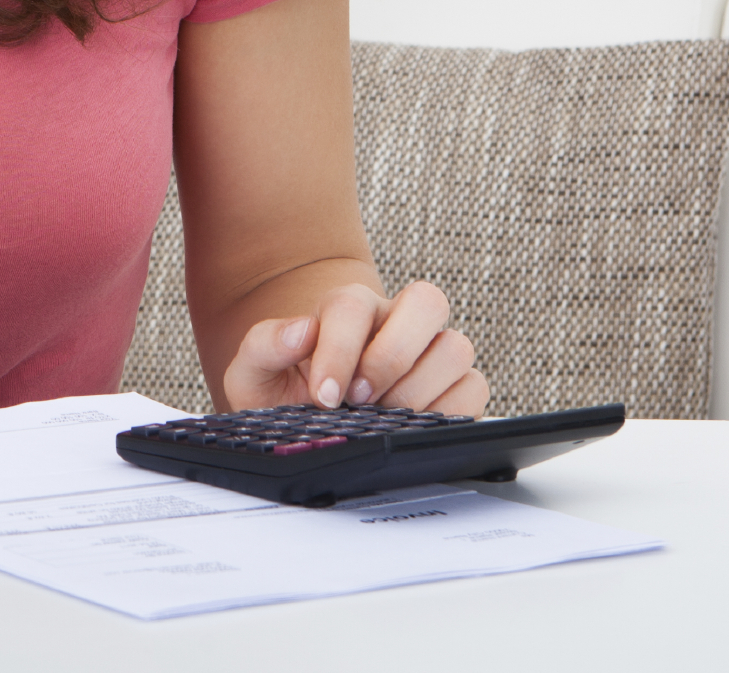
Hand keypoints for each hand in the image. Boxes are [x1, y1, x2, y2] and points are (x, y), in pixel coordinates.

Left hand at [220, 280, 489, 414]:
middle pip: (427, 301)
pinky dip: (448, 410)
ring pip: (456, 347)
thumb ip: (264, 344)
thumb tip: (300, 331)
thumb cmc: (282, 390)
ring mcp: (430, 353)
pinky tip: (411, 428)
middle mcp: (396, 322)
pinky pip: (473, 388)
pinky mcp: (455, 388)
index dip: (340, 350)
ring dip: (418, 389)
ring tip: (382, 418)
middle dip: (392, 355)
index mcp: (348, 309)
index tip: (325, 395)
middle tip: (361, 398)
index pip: (354, 307)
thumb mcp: (254, 371)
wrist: (301, 422)